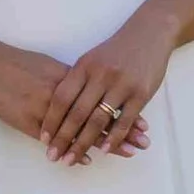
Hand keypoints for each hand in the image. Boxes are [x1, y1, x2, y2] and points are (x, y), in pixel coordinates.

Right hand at [0, 35, 148, 159]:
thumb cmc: (19, 63)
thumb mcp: (50, 67)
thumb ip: (72, 82)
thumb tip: (92, 93)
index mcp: (70, 78)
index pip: (104, 99)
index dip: (124, 113)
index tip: (145, 125)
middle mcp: (62, 94)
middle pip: (99, 115)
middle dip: (124, 131)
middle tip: (144, 144)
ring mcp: (45, 108)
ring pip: (82, 129)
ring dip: (105, 143)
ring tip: (128, 154)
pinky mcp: (28, 120)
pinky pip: (56, 139)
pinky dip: (74, 148)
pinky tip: (89, 160)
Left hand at [39, 16, 171, 163]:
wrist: (149, 33)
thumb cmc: (116, 50)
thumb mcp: (91, 59)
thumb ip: (76, 81)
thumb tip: (58, 107)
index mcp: (84, 67)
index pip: (62, 98)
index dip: (51, 120)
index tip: (44, 139)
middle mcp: (100, 75)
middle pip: (77, 113)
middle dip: (63, 138)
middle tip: (54, 157)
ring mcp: (121, 84)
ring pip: (98, 120)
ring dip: (84, 143)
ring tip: (72, 159)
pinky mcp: (140, 93)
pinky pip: (124, 120)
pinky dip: (113, 138)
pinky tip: (103, 150)